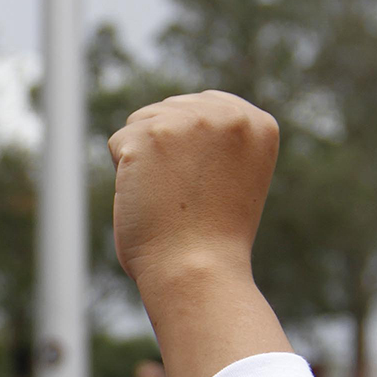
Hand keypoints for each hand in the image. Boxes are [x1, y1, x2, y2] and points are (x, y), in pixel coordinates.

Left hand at [108, 91, 278, 289]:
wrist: (197, 270)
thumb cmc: (212, 236)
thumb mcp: (234, 174)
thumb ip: (217, 137)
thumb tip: (176, 112)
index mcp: (258, 123)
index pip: (202, 106)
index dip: (189, 149)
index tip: (203, 186)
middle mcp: (228, 114)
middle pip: (169, 110)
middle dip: (165, 152)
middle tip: (184, 197)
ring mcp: (188, 120)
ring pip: (140, 123)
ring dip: (143, 159)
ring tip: (167, 196)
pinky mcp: (149, 134)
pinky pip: (117, 143)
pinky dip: (123, 174)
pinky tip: (147, 198)